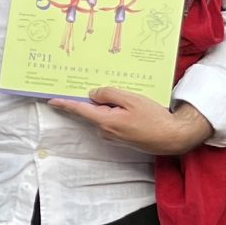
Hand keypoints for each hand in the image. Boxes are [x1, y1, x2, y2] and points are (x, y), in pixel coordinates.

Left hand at [45, 90, 213, 156]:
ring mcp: (114, 136)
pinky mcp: (122, 137)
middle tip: (101, 87)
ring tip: (128, 98)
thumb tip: (93, 94)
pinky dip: (117, 112)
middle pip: (93, 111)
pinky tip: (131, 107)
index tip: (52, 100)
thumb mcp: (131, 99)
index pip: (80, 110)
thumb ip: (109, 94)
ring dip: (110, 105)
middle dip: (95, 99)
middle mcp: (105, 131)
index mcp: (105, 121)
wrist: (172, 137)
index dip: (65, 104)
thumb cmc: (154, 118)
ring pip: (104, 115)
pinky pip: (113, 120)